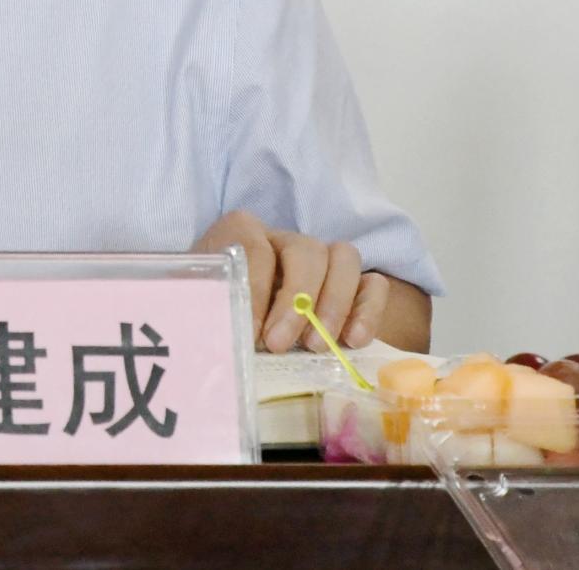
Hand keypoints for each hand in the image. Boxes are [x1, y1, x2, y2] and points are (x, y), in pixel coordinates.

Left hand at [191, 210, 390, 352]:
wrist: (236, 323)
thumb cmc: (215, 311)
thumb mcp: (204, 304)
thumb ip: (210, 308)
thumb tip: (215, 331)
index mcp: (241, 233)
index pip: (255, 247)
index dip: (255, 289)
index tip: (248, 329)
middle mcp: (284, 239)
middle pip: (305, 250)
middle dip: (295, 300)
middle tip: (278, 344)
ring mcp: (321, 259)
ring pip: (344, 257)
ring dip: (334, 303)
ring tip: (315, 346)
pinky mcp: (351, 286)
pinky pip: (373, 283)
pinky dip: (368, 309)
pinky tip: (353, 341)